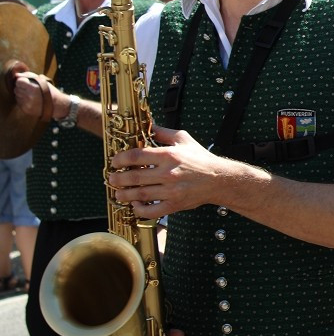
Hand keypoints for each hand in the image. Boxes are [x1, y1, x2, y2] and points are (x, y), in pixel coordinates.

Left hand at [13, 71, 59, 120]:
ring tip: (31, 95)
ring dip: (21, 94)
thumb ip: (28, 75)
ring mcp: (27, 104)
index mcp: (34, 88)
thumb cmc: (49, 90)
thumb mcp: (42, 80)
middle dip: (22, 88)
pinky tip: (30, 100)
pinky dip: (23, 100)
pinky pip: (19, 102)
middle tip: (31, 89)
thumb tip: (16, 75)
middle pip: (16, 88)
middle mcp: (30, 97)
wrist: (57, 105)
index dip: (22, 81)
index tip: (28, 83)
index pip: (18, 81)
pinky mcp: (26, 110)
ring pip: (17, 95)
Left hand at [109, 127, 243, 217]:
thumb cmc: (201, 159)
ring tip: (118, 192)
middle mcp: (169, 173)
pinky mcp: (175, 204)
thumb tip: (147, 124)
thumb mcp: (184, 139)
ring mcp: (171, 190)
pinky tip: (135, 204)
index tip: (115, 162)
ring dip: (124, 194)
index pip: (136, 156)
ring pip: (139, 194)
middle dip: (117, 178)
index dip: (121, 159)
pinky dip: (139, 209)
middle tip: (112, 178)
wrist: (219, 179)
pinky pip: (152, 211)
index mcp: (169, 155)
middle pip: (134, 177)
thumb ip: (163, 133)